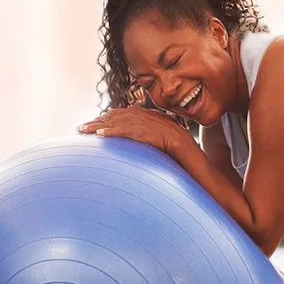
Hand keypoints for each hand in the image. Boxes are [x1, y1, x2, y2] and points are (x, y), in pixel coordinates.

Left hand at [78, 107, 193, 155]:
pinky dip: (115, 132)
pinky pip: (134, 132)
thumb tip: (133, 152)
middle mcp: (158, 120)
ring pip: (124, 122)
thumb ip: (148, 146)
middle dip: (99, 121)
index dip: (108, 119)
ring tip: (84, 131)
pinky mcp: (163, 136)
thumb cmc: (184, 165)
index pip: (128, 115)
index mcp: (158, 121)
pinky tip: (101, 136)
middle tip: (80, 129)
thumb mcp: (163, 152)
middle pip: (122, 116)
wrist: (203, 168)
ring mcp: (161, 127)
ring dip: (101, 126)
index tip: (91, 126)